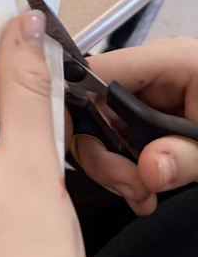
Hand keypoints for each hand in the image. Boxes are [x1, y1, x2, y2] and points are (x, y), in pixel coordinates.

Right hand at [74, 37, 197, 213]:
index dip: (75, 106)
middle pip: (95, 107)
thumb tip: (148, 169)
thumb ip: (189, 157)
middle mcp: (157, 74)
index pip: (100, 71)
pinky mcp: (157, 122)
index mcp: (177, 61)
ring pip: (105, 130)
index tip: (70, 146)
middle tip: (131, 187)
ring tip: (143, 195)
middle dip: (104, 153)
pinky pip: (125, 143)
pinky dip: (129, 172)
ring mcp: (155, 98)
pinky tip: (146, 192)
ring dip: (117, 170)